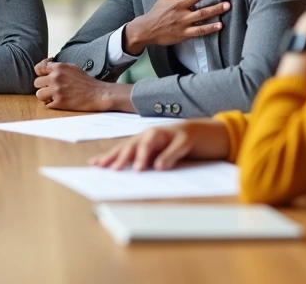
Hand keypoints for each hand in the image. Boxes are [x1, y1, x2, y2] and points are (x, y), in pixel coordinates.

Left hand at [32, 60, 129, 111]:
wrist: (98, 94)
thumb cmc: (86, 81)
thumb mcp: (72, 67)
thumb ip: (58, 67)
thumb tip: (45, 66)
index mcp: (58, 67)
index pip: (38, 69)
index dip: (40, 74)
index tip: (44, 77)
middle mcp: (55, 78)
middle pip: (36, 83)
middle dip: (43, 86)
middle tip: (52, 89)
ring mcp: (57, 90)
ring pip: (39, 94)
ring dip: (45, 96)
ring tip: (53, 96)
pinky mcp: (59, 102)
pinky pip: (47, 104)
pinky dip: (52, 104)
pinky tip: (60, 102)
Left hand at [88, 120, 230, 170]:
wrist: (209, 132)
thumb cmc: (181, 145)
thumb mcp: (161, 155)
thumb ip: (146, 161)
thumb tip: (129, 173)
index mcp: (145, 139)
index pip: (124, 148)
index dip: (110, 156)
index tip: (96, 165)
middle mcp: (154, 134)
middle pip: (134, 144)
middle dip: (121, 156)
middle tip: (111, 170)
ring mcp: (170, 134)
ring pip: (152, 142)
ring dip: (143, 155)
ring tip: (136, 170)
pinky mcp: (187, 138)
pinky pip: (176, 147)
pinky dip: (168, 156)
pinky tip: (161, 166)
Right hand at [124, 0, 228, 54]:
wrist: (147, 29)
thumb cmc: (157, 11)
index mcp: (178, 3)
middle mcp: (182, 14)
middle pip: (201, 9)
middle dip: (215, 5)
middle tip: (228, 2)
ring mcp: (184, 25)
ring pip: (202, 20)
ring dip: (214, 16)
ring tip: (225, 11)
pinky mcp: (184, 34)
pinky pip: (199, 31)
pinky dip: (209, 29)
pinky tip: (219, 26)